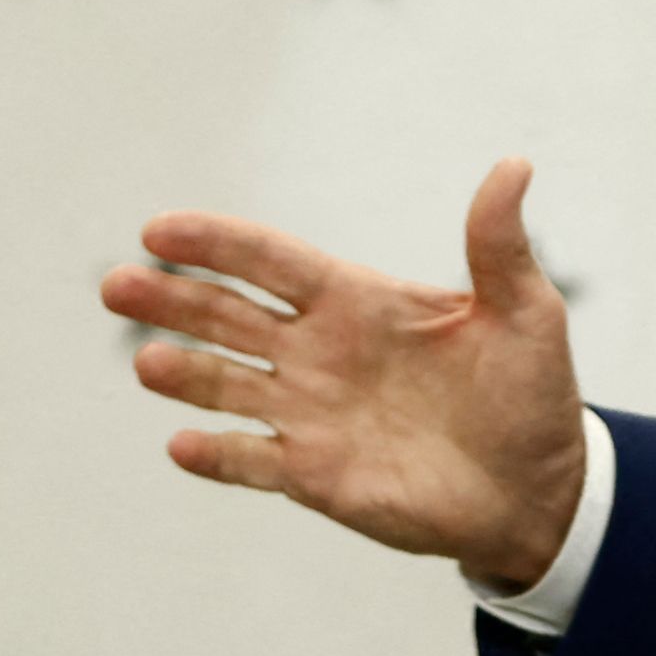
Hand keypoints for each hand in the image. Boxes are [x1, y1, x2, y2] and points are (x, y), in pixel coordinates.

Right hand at [102, 158, 589, 593]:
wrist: (539, 491)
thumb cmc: (531, 394)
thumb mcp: (525, 313)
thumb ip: (499, 245)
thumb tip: (514, 165)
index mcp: (356, 300)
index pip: (269, 261)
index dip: (216, 243)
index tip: (159, 230)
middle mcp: (318, 352)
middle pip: (227, 315)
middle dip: (172, 299)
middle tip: (117, 284)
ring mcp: (309, 414)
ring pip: (226, 384)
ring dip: (183, 373)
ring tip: (147, 362)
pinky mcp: (314, 475)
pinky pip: (251, 461)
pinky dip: (216, 455)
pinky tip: (181, 445)